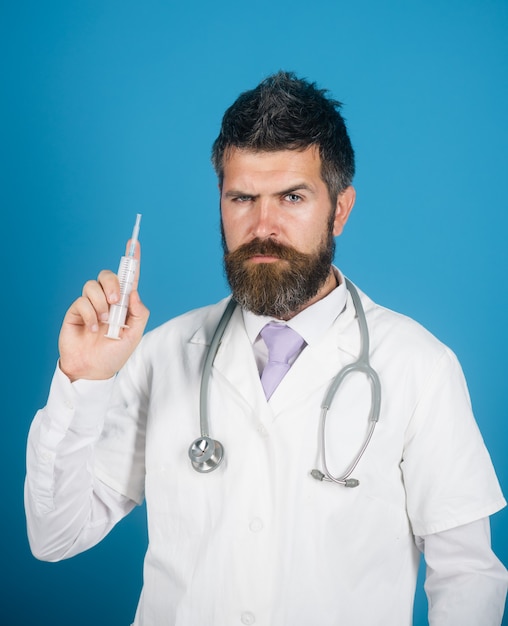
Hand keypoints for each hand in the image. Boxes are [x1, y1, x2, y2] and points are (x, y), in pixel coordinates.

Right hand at [58, 241, 149, 380]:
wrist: (93, 370)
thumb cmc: (114, 353)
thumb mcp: (135, 335)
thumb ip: (139, 313)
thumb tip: (134, 293)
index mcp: (124, 303)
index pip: (129, 278)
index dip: (132, 259)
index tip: (134, 243)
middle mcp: (107, 300)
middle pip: (108, 275)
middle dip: (113, 284)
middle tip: (116, 301)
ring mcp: (91, 304)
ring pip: (93, 286)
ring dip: (101, 303)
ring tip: (104, 322)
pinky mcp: (76, 311)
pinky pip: (82, 301)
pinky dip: (90, 315)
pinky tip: (92, 329)